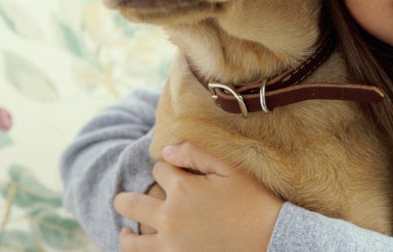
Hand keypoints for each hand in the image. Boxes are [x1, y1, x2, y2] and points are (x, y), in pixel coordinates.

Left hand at [114, 142, 282, 251]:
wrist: (271, 241)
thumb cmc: (254, 202)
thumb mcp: (231, 169)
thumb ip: (197, 154)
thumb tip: (166, 150)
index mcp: (182, 189)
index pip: (159, 170)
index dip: (167, 167)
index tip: (175, 172)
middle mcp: (169, 218)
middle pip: (131, 204)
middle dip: (125, 199)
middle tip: (121, 200)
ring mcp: (171, 246)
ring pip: (132, 241)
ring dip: (126, 234)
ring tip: (125, 231)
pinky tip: (146, 248)